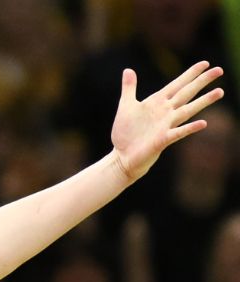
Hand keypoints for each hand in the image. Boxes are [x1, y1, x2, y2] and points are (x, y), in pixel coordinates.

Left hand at [110, 62, 223, 180]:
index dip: (190, 74)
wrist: (122, 156)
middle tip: (220, 70)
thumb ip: (129, 88)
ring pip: (187, 110)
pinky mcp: (162, 140)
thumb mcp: (126, 106)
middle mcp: (165, 112)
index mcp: (157, 103)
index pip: (177, 85)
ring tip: (220, 92)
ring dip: (203, 101)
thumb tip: (128, 69)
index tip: (205, 63)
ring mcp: (165, 126)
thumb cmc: (126, 132)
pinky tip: (203, 123)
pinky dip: (189, 128)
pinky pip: (178, 133)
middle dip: (202, 81)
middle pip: (186, 93)